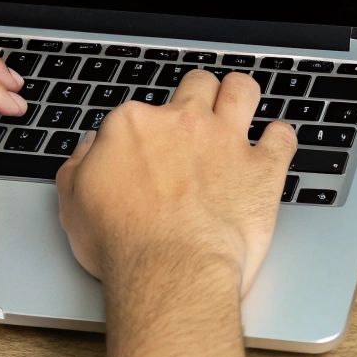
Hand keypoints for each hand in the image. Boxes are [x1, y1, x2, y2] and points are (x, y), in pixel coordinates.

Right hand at [55, 70, 297, 293]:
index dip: (143, 131)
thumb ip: (79, 167)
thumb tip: (87, 149)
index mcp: (133, 126)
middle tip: (197, 117)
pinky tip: (274, 146)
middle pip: (196, 85)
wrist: (170, 271)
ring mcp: (226, 141)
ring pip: (242, 90)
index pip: (139, 112)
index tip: (145, 151)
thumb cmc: (122, 245)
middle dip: (198, 95)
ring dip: (241, 95)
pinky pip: (282, 137)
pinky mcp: (262, 168)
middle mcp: (183, 122)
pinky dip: (280, 139)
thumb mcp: (74, 205)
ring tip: (239, 108)